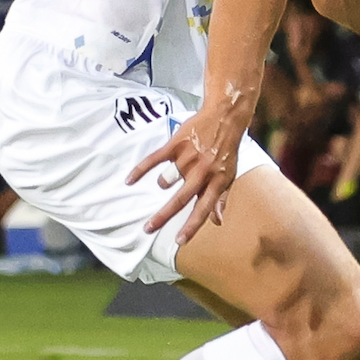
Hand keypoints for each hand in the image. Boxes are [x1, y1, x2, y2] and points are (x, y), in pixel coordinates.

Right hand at [126, 101, 252, 244]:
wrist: (225, 117)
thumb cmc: (227, 149)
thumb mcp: (230, 175)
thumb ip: (221, 199)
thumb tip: (217, 222)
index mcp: (217, 182)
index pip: (202, 209)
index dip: (191, 226)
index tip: (179, 241)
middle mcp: (202, 172)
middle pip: (180, 199)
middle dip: (163, 216)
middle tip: (147, 229)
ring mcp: (188, 158)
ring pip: (166, 179)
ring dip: (163, 182)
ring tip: (165, 179)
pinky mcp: (176, 144)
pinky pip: (154, 159)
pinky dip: (140, 170)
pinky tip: (130, 180)